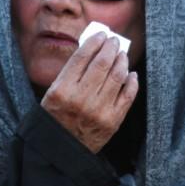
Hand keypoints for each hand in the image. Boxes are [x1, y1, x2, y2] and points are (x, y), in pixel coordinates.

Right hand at [41, 33, 138, 152]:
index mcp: (62, 90)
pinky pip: (128, 95)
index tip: (102, 34)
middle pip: (102, 64)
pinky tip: (130, 73)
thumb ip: (71, 72)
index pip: (82, 57)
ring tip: (122, 55)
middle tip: (115, 41)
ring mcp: (99, 111)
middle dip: (111, 47)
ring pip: (117, 76)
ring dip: (122, 61)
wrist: (62, 151)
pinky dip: (131, 81)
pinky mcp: (113, 121)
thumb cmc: (57, 117)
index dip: (94, 42)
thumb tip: (93, 48)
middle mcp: (81, 99)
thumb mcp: (53, 93)